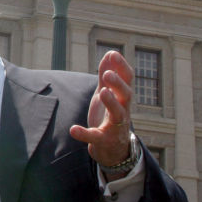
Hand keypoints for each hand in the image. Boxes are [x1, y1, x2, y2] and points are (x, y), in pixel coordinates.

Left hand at [69, 50, 133, 166]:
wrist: (113, 148)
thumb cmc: (111, 116)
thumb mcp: (108, 93)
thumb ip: (107, 75)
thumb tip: (110, 53)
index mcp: (122, 98)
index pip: (128, 80)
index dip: (122, 66)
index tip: (114, 53)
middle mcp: (123, 111)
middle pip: (127, 95)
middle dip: (118, 84)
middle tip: (107, 74)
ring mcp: (115, 126)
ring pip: (118, 114)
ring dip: (111, 103)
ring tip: (102, 92)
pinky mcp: (104, 141)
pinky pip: (96, 137)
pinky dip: (85, 134)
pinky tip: (73, 129)